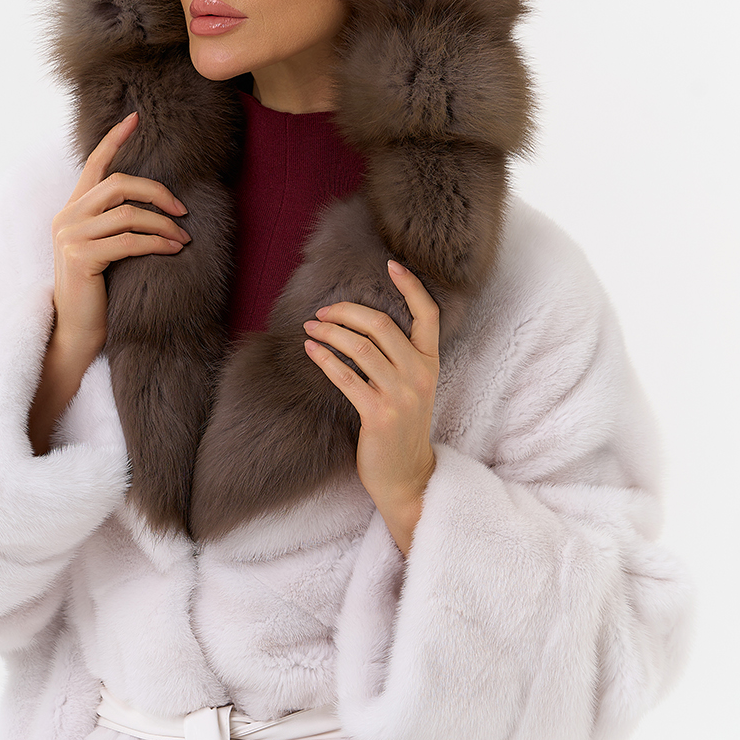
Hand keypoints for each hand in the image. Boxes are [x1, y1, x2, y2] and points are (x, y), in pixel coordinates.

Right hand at [28, 112, 189, 452]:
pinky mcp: (81, 257)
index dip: (114, 140)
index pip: (92, 165)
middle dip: (156, 191)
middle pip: (117, 184)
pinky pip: (129, 240)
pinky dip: (157, 242)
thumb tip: (157, 204)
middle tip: (183, 208)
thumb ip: (115, 224)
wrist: (75, 333)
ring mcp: (70, 237)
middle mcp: (66, 217)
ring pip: (127, 212)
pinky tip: (174, 249)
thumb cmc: (97, 294)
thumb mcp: (105, 251)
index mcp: (71, 211)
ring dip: (163, 223)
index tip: (135, 118)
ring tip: (184, 238)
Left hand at [303, 261, 438, 554]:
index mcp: (430, 364)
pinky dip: (324, 359)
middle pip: (381, 325)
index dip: (411, 287)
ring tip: (310, 329)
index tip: (391, 264)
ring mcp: (401, 395)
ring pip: (360, 347)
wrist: (407, 476)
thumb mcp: (411, 388)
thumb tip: (364, 326)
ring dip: (329, 333)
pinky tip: (310, 351)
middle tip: (322, 312)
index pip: (428, 315)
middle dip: (346, 312)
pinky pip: (346, 376)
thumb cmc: (402, 429)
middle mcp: (419, 375)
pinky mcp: (378, 414)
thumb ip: (399, 358)